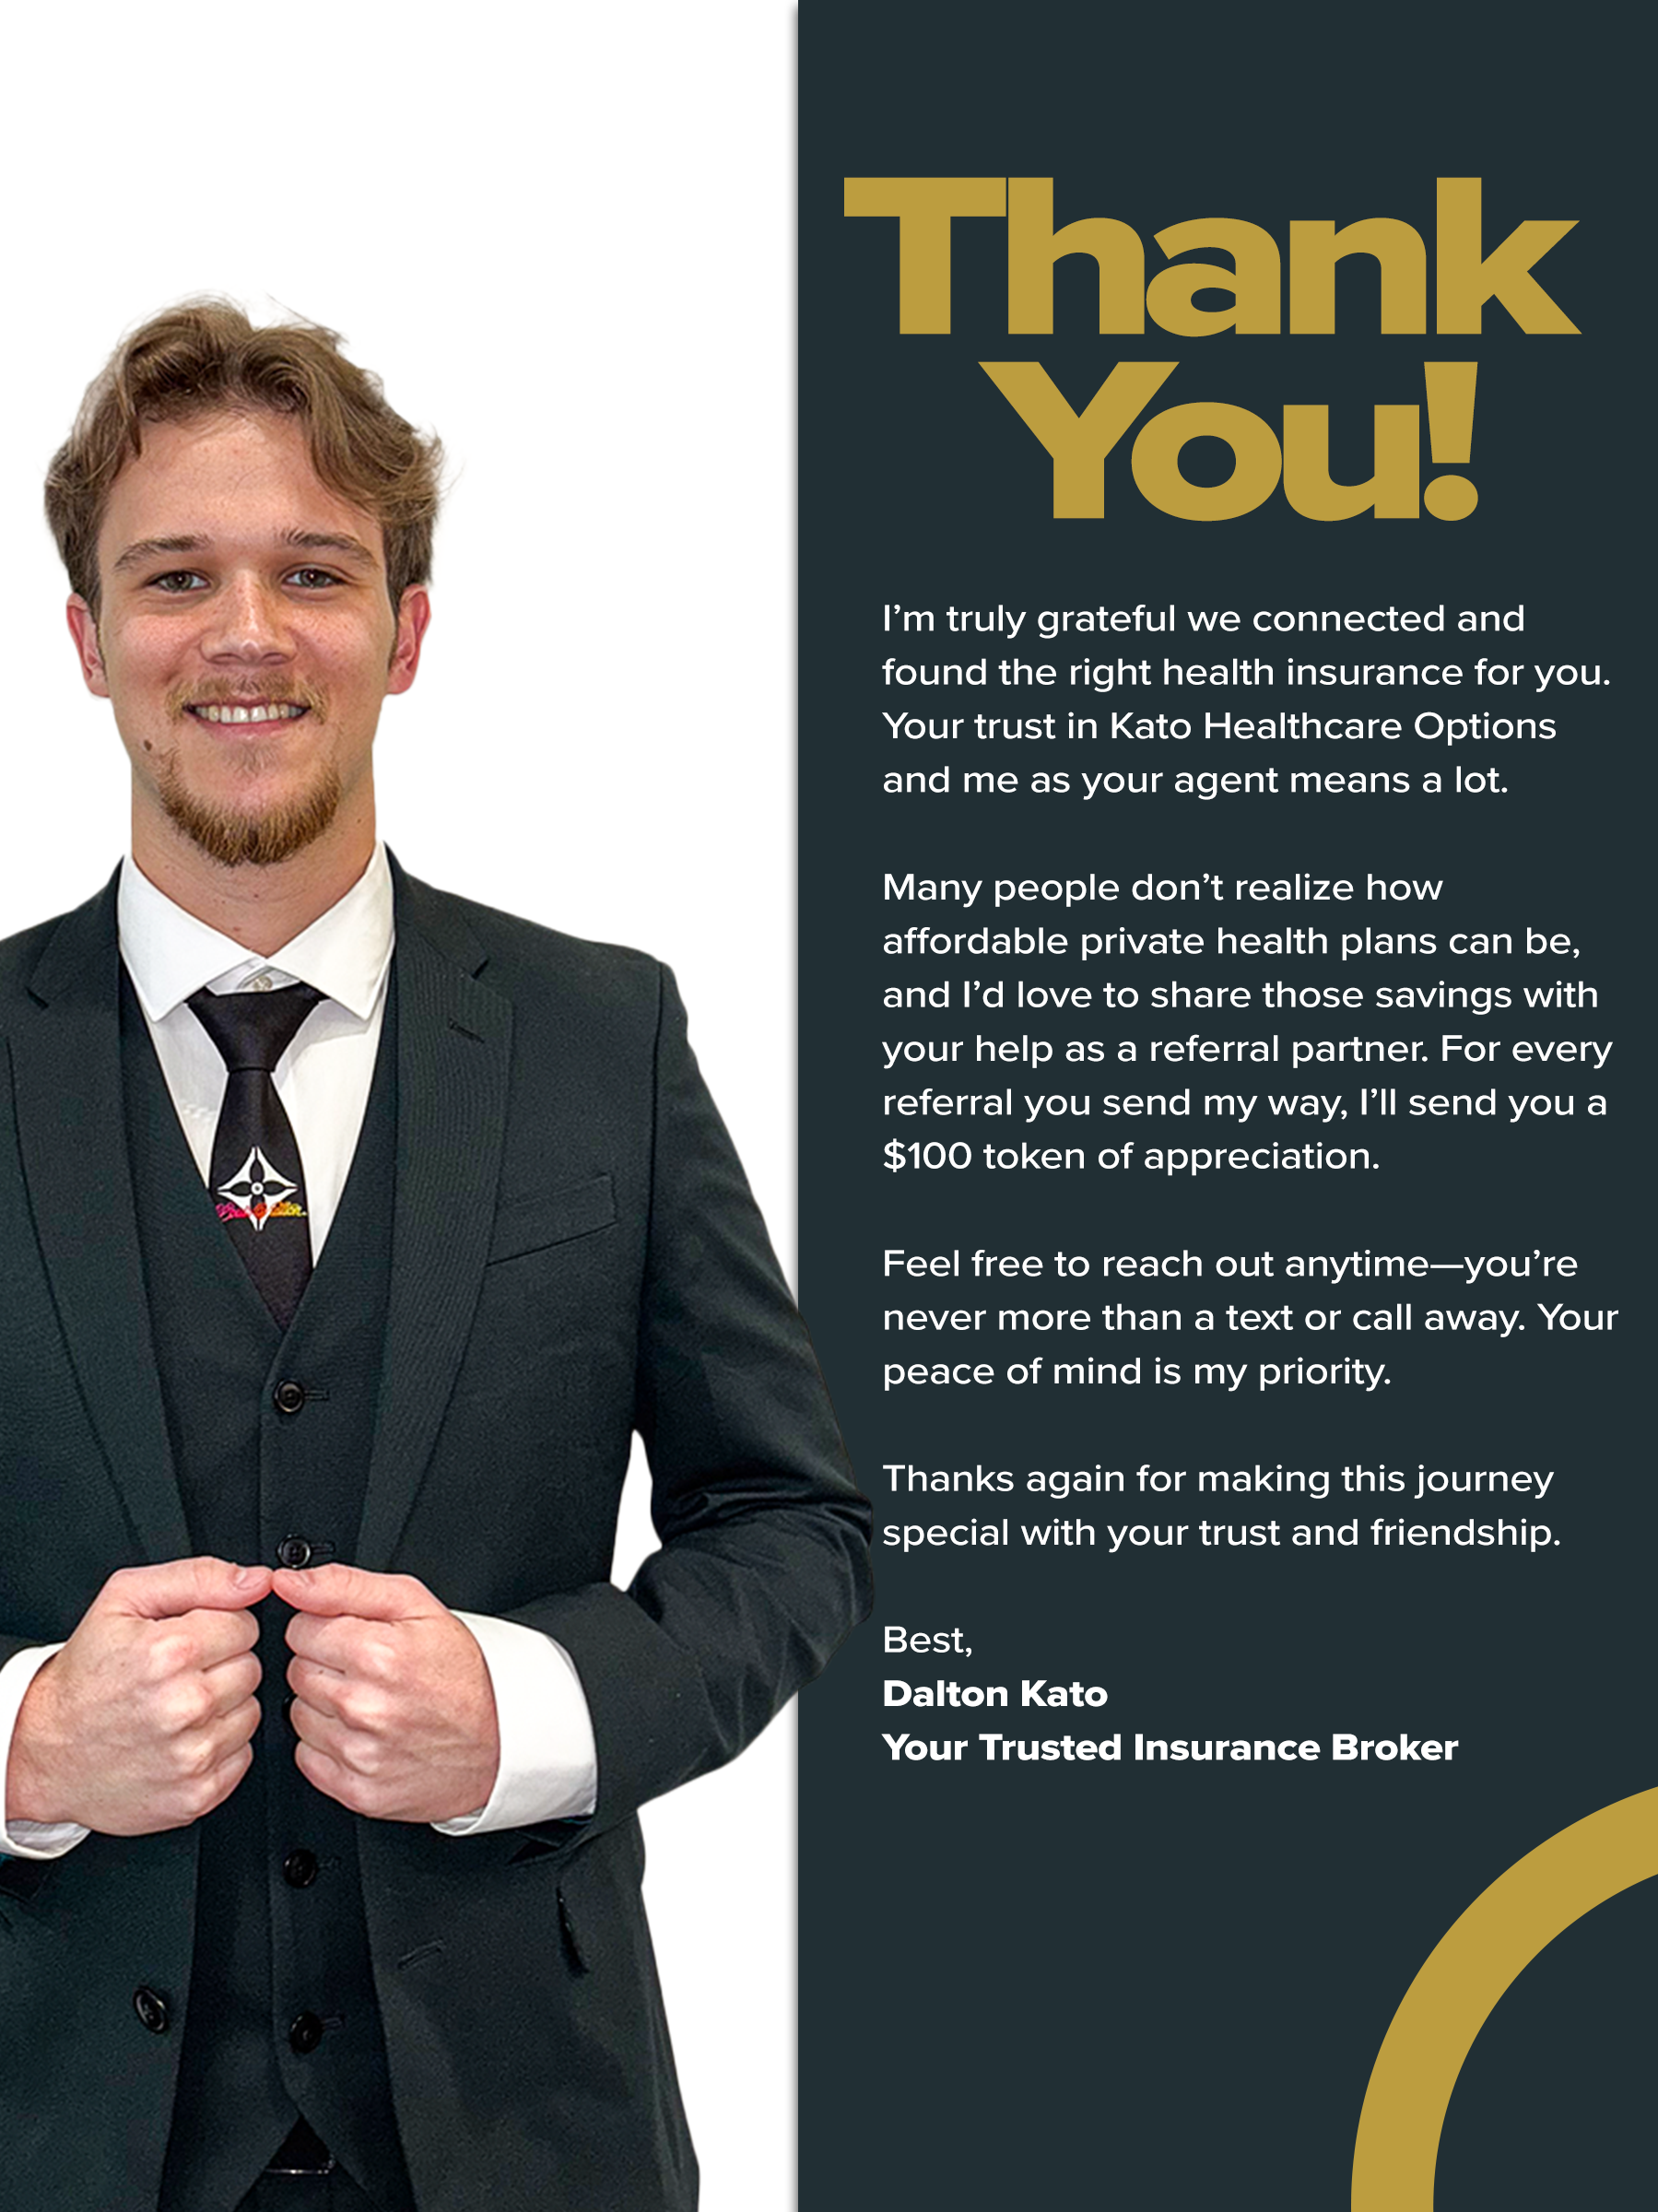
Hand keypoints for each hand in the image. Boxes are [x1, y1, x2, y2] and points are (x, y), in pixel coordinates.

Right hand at [6, 1558, 271, 1834]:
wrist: (45, 1750)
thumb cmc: (85, 1675)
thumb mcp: (125, 1600)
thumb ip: (199, 1577)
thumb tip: (257, 1580)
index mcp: (169, 1652)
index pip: (246, 1624)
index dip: (219, 1627)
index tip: (190, 1640)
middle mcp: (184, 1706)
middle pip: (252, 1668)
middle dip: (221, 1665)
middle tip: (178, 1675)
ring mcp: (192, 1755)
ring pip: (251, 1711)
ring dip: (223, 1707)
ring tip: (177, 1707)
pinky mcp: (197, 1794)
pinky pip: (243, 1755)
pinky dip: (219, 1746)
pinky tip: (182, 1739)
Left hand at [276, 1564, 500, 1822]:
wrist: (502, 1738)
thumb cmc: (461, 1670)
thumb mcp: (415, 1604)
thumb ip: (344, 1585)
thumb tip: (287, 1583)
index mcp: (377, 1653)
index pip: (299, 1629)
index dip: (328, 1628)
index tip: (356, 1637)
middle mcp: (364, 1706)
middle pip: (296, 1671)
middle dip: (327, 1665)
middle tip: (370, 1669)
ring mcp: (360, 1752)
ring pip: (298, 1715)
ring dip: (326, 1706)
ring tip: (372, 1702)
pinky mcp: (357, 1789)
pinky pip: (306, 1757)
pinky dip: (329, 1745)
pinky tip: (365, 1734)